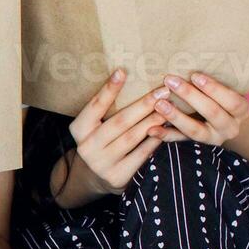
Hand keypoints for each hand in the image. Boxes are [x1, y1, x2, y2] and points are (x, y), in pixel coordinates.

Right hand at [66, 68, 169, 196]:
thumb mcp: (95, 126)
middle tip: (162, 91)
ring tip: (170, 107)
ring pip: (132, 137)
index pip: (95, 106)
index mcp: (79, 130)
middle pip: (119, 121)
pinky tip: (167, 129)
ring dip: (153, 120)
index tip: (122, 71)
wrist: (96, 177)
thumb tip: (127, 78)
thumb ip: (106, 110)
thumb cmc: (101, 141)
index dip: (108, 89)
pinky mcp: (117, 177)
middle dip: (143, 104)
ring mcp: (102, 164)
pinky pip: (141, 155)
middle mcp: (87, 147)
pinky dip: (155, 140)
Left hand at [147, 72, 248, 145]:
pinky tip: (152, 129)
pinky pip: (180, 141)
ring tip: (159, 104)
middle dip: (190, 96)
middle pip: (212, 113)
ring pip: (195, 131)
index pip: (232, 101)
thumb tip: (190, 57)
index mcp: (240, 111)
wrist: (226, 125)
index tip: (194, 75)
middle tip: (170, 81)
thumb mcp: (227, 90)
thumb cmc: (223, 98)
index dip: (214, 89)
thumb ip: (213, 81)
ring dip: (176, 117)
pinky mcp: (197, 144)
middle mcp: (230, 127)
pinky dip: (165, 135)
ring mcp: (213, 138)